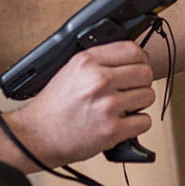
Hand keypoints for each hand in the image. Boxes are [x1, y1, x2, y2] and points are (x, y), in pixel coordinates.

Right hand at [9, 42, 154, 167]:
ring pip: (147, 96)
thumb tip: (129, 58)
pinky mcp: (112, 130)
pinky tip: (123, 122)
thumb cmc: (52, 106)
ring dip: (139, 103)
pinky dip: (137, 124)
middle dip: (141, 82)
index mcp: (87, 61)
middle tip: (130, 89)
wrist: (37, 135)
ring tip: (123, 107)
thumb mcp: (70, 70)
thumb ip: (98, 61)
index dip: (139, 59)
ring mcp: (107, 105)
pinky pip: (144, 121)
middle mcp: (98, 80)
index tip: (137, 66)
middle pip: (145, 73)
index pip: (132, 50)